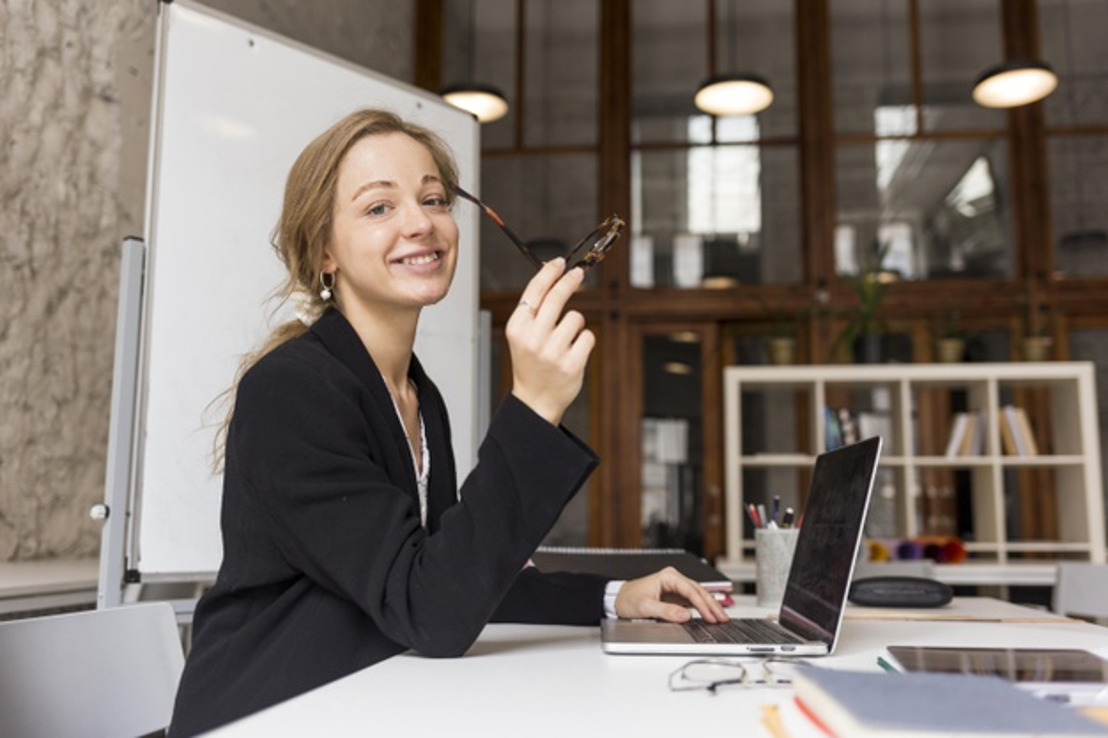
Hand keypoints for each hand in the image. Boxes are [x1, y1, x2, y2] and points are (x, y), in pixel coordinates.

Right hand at [506, 258, 593, 425]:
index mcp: (517, 328)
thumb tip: (554, 276)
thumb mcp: (522, 335)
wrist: (535, 400)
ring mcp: (553, 351)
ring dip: (575, 325)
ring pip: (576, 317)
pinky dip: (584, 341)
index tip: (560, 263)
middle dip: (570, 281)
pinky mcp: (572, 363)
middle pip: (557, 297)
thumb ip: (535, 309)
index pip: (535, 291)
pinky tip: (572, 352)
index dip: (549, 273)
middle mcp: (533, 338)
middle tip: (578, 274)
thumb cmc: (530, 363)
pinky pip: (588, 336)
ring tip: (564, 340)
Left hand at [614, 567, 729, 622]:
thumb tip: (686, 615)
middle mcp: (673, 579)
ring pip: (698, 595)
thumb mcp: (645, 607)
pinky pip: (692, 601)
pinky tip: (710, 614)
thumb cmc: (628, 599)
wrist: (617, 599)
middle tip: (723, 617)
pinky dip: (702, 608)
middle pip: (698, 591)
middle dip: (712, 604)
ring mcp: (675, 587)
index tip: (710, 616)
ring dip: (710, 606)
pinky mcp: (675, 596)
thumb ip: (666, 611)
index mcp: (668, 576)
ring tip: (722, 617)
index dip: (702, 604)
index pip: (690, 590)